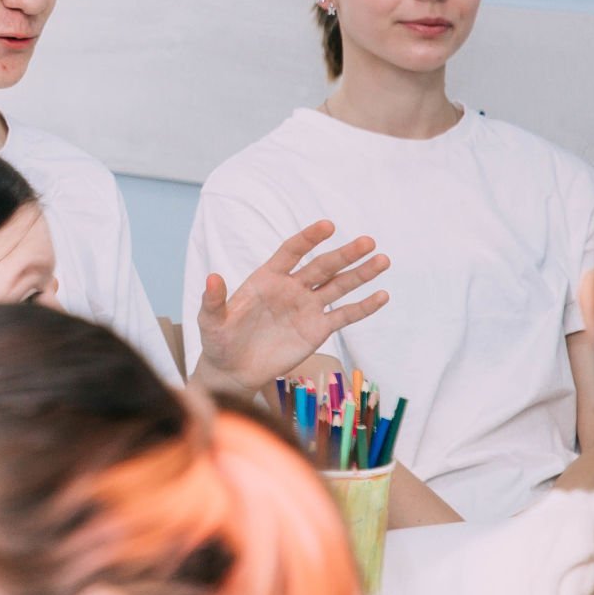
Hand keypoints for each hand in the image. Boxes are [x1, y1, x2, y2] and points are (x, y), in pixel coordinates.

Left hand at [195, 219, 388, 390]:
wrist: (233, 369)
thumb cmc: (220, 340)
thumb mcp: (211, 320)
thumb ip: (214, 300)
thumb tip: (211, 277)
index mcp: (267, 277)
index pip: (292, 251)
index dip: (309, 238)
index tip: (328, 225)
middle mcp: (292, 287)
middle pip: (322, 266)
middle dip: (345, 254)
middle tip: (367, 241)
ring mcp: (307, 307)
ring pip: (338, 285)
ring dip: (360, 274)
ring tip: (382, 260)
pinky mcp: (317, 329)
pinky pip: (344, 315)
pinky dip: (363, 306)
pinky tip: (382, 295)